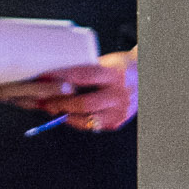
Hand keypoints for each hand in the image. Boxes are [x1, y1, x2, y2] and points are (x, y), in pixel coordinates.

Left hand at [0, 48, 138, 132]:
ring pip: (86, 118)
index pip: (84, 76)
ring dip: (65, 115)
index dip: (61, 78)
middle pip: (84, 103)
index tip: (44, 78)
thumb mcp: (106, 63)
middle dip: (60, 103)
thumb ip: (85, 71)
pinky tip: (68, 115)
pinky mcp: (118, 122)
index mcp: (115, 74)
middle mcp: (120, 94)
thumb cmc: (120, 67)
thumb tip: (55, 78)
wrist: (145, 77)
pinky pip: (92, 125)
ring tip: (52, 109)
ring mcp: (121, 111)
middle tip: (44, 101)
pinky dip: (77, 120)